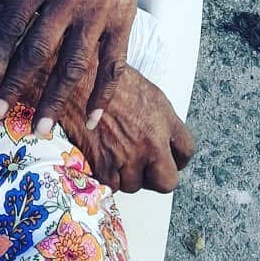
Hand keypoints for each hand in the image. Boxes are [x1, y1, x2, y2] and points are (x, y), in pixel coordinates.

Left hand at [0, 0, 172, 134]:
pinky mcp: (123, 19)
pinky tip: (91, 118)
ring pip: (73, 65)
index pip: (10, 28)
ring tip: (39, 128)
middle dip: (16, 87)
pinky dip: (102, 94)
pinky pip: (113, 64)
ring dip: (54, 100)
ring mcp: (97, 11)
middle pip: (36, 51)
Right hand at [61, 65, 194, 193]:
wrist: (73, 78)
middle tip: (143, 168)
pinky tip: (99, 158)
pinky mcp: (103, 164)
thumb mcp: (143, 88)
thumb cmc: (104, 75)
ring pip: (134, 185)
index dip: (176, 158)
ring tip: (114, 156)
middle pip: (167, 181)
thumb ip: (157, 116)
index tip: (167, 158)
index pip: (186, 151)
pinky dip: (104, 176)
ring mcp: (127, 155)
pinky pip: (110, 185)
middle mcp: (150, 141)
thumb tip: (160, 134)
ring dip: (125, 175)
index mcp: (163, 119)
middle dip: (155, 177)